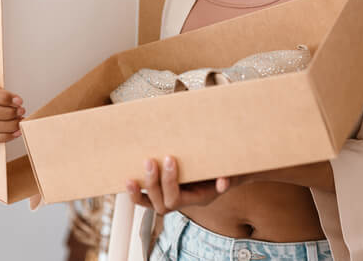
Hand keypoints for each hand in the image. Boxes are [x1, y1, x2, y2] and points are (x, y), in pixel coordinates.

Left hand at [126, 156, 245, 214]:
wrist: (229, 169)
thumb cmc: (230, 169)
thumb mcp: (234, 172)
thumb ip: (230, 178)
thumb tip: (223, 182)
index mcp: (198, 198)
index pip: (176, 199)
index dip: (169, 182)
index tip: (169, 158)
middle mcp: (184, 201)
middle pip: (161, 204)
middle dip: (153, 184)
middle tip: (149, 161)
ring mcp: (173, 197)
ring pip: (151, 205)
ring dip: (138, 194)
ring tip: (129, 179)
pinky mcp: (164, 190)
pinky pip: (147, 198)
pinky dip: (136, 193)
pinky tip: (128, 180)